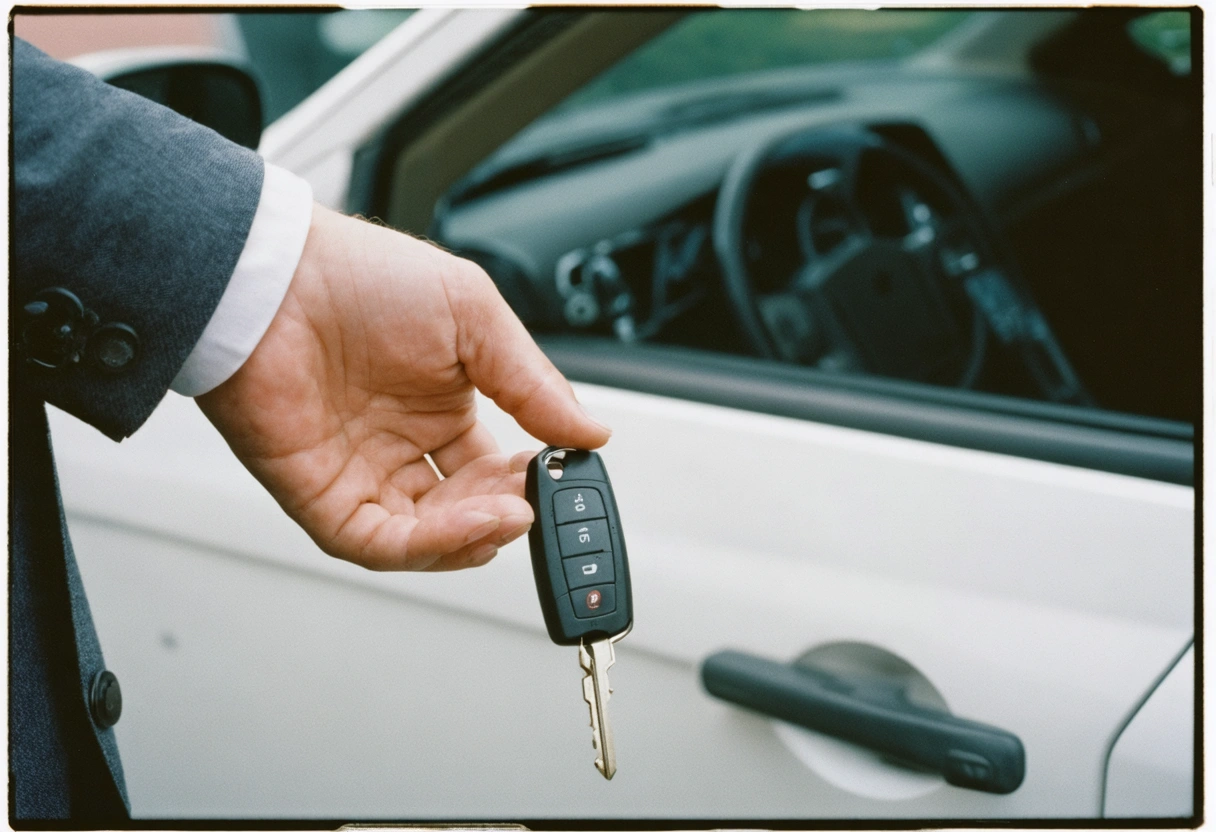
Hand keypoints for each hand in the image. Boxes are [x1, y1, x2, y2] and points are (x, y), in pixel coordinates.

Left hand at [197, 205, 610, 570]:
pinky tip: (467, 525)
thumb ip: (534, 383)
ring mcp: (359, 470)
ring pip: (424, 537)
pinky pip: (375, 542)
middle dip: (506, 513)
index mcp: (439, 402)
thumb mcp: (476, 316)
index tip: (562, 476)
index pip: (494, 466)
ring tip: (510, 517)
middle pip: (465, 508)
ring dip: (473, 538)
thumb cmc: (360, 277)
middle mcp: (399, 441)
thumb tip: (590, 432)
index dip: (529, 479)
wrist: (273, 278)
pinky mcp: (318, 494)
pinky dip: (425, 547)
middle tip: (536, 502)